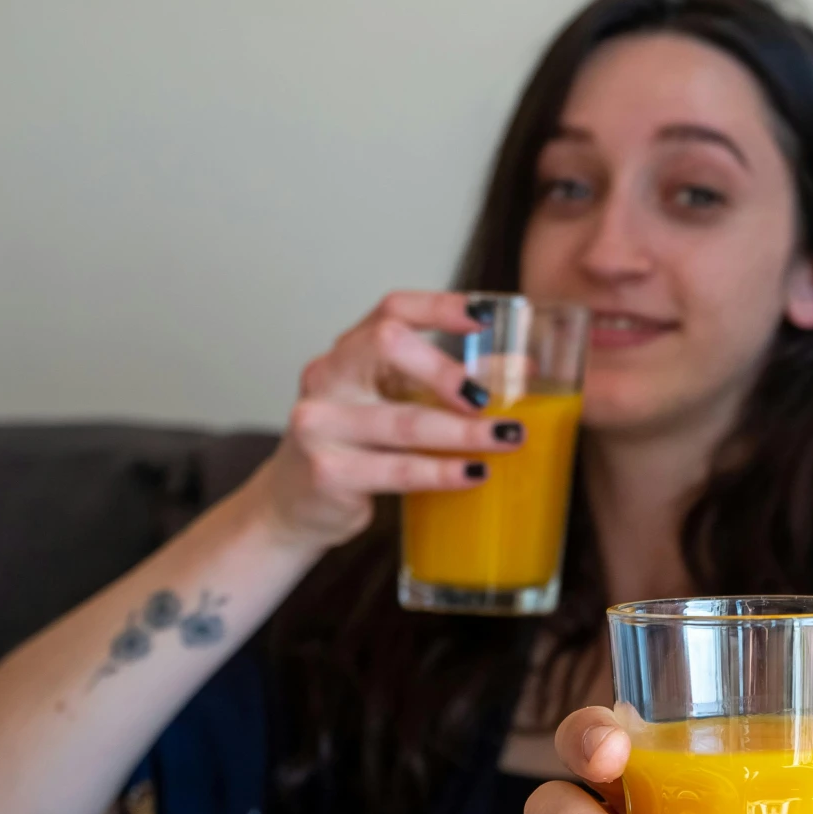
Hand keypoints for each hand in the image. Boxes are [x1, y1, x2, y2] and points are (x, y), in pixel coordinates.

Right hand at [252, 290, 527, 548]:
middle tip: (489, 396)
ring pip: (404, 420)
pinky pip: (399, 469)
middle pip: (387, 346)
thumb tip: (522, 368)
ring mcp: (321, 425)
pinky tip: (476, 472)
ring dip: (466, 431)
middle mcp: (328, 379)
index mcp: (347, 352)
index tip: (486, 316)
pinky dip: (444, 471)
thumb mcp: (391, 404)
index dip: (439, 307)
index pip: (391, 310)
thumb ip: (444, 384)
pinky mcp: (329, 473)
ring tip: (509, 437)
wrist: (290, 506)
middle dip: (446, 370)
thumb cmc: (354, 446)